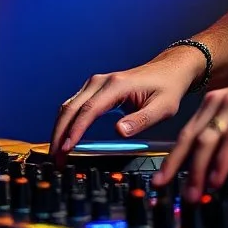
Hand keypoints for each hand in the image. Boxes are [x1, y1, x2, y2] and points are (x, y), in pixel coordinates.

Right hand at [49, 49, 203, 162]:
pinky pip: (75, 105)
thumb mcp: (163, 107)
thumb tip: (118, 131)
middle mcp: (102, 81)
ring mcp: (97, 83)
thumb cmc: (168, 87)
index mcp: (117, 85)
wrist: (170, 68)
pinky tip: (65, 137)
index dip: (75, 131)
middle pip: (71, 107)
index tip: (66, 150)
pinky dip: (67, 122)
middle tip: (57, 159)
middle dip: (60, 134)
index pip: (89, 110)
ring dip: (60, 129)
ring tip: (58, 153)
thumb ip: (141, 120)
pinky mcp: (96, 88)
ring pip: (69, 106)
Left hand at [152, 64, 227, 201]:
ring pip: (207, 139)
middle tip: (163, 189)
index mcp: (218, 101)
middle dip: (175, 165)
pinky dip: (221, 162)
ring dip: (197, 170)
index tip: (162, 179)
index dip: (173, 157)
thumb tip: (218, 163)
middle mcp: (222, 100)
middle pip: (190, 136)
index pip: (188, 132)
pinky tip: (217, 180)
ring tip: (193, 194)